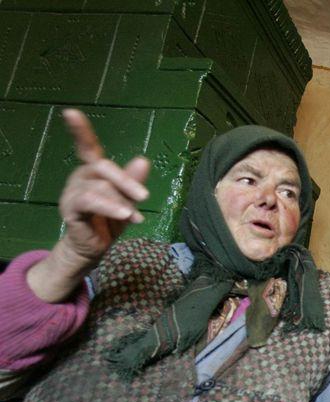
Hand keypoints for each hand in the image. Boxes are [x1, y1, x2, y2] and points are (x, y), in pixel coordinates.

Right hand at [26, 109, 148, 301]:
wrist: (96, 247)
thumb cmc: (111, 221)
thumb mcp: (128, 200)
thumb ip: (134, 182)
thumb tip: (143, 160)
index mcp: (94, 171)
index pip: (87, 146)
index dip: (80, 130)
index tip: (71, 112)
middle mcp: (81, 176)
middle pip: (103, 166)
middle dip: (126, 181)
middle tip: (144, 197)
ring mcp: (73, 191)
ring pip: (100, 186)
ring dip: (121, 201)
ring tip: (133, 217)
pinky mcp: (71, 207)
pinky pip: (90, 201)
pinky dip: (110, 207)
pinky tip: (126, 216)